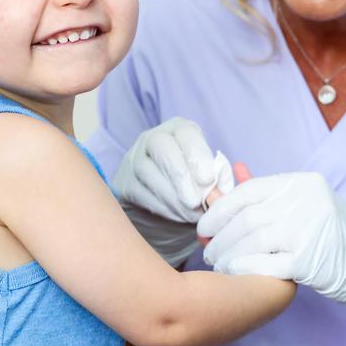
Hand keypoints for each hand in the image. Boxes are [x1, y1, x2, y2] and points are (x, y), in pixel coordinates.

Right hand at [113, 117, 231, 265]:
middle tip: (197, 201)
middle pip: (163, 148)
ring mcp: (134, 159)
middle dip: (181, 176)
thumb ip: (217, 177)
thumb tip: (221, 190)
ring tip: (192, 215)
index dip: (198, 154)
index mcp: (178, 129)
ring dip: (174, 198)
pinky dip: (163, 208)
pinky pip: (141, 194)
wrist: (160, 198)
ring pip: (150, 173)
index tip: (208, 179)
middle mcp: (152, 138)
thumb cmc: (193, 181)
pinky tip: (178, 216)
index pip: (186, 133)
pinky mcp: (124, 182)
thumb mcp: (207, 173)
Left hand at [197, 171, 345, 316]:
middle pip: (248, 219)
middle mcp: (306, 203)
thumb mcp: (299, 202)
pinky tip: (234, 272)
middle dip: (221, 236)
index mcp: (301, 184)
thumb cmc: (324, 230)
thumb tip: (225, 181)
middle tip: (207, 250)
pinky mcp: (310, 261)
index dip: (220, 209)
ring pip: (253, 241)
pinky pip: (266, 264)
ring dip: (228, 254)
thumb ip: (263, 193)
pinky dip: (245, 268)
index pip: (248, 192)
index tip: (204, 225)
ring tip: (218, 263)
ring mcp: (309, 231)